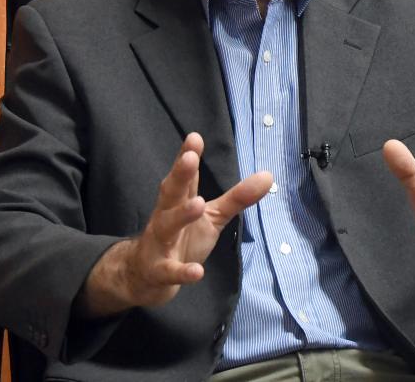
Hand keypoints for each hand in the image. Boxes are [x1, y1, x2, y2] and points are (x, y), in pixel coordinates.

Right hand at [80, 133, 271, 315]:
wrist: (146, 277)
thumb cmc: (182, 238)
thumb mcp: (213, 216)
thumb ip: (237, 197)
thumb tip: (268, 175)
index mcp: (179, 201)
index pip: (185, 176)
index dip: (187, 156)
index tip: (194, 137)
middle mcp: (165, 216)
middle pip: (171, 193)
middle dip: (179, 175)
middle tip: (189, 159)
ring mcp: (159, 243)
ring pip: (167, 226)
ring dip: (181, 216)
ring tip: (198, 204)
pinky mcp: (158, 271)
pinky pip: (169, 271)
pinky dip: (181, 271)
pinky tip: (197, 272)